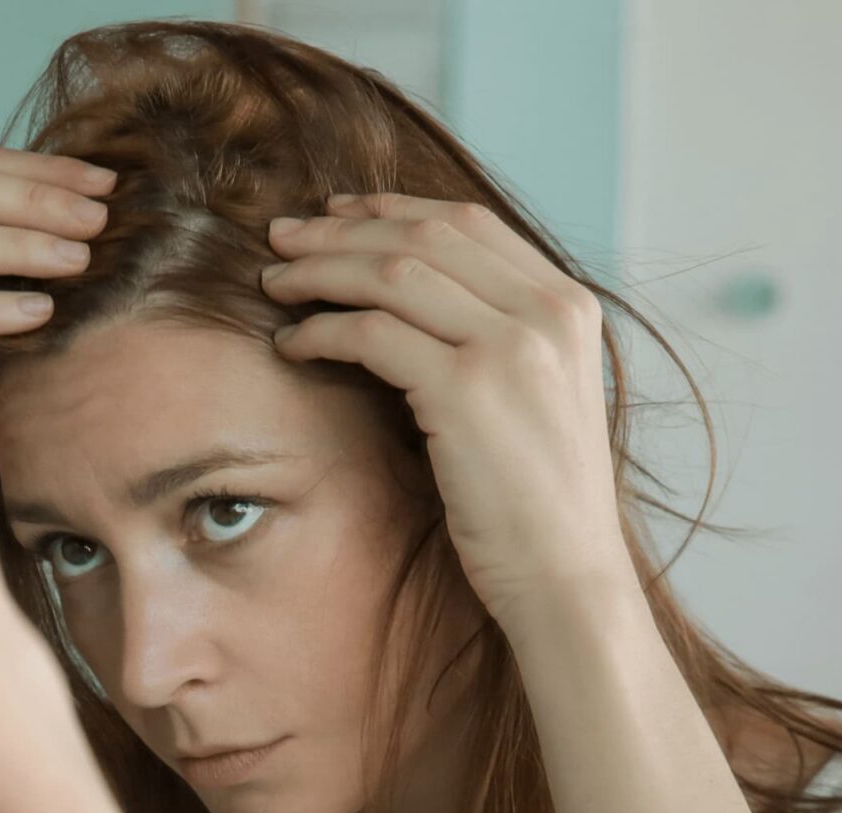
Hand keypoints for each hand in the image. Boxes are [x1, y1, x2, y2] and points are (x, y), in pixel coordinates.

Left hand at [262, 194, 636, 629]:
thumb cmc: (537, 499)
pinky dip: (322, 331)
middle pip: (423, 237)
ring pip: (390, 275)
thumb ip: (497, 334)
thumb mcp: (536, 394)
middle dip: (341, 230)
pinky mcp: (467, 391)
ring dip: (319, 272)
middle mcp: (546, 313)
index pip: (469, 222)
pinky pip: (371, 334)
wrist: (566, 575)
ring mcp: (511, 347)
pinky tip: (292, 343)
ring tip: (273, 283)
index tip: (337, 211)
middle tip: (281, 237)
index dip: (393, 208)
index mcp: (568, 304)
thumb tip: (411, 293)